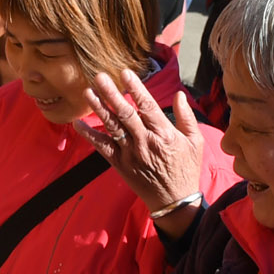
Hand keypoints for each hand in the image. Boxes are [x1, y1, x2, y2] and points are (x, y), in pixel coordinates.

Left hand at [77, 70, 201, 219]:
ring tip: (87, 92)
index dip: (136, 88)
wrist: (174, 201)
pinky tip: (79, 123)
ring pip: (112, 128)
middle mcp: (144, 142)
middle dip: (111, 94)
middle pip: (125, 114)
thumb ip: (186, 117)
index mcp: (164, 135)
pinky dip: (90, 135)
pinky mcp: (120, 165)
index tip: (125, 73)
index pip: (148, 107)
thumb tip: (178, 94)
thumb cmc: (186, 168)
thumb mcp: (195, 142)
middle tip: (99, 76)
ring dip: (98, 109)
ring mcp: (130, 154)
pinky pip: (102, 148)